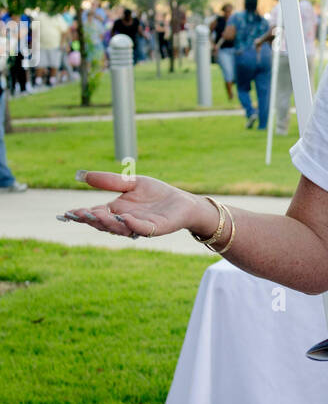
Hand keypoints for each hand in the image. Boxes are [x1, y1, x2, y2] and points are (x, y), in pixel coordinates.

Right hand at [58, 170, 213, 240]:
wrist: (183, 203)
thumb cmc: (156, 194)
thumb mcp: (130, 183)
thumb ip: (109, 181)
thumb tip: (81, 175)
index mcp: (116, 211)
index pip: (95, 214)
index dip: (81, 214)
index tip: (67, 213)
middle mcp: (125, 221)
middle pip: (104, 224)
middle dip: (91, 219)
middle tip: (79, 214)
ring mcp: (140, 227)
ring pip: (120, 228)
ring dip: (108, 222)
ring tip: (96, 215)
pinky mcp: (156, 228)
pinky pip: (143, 228)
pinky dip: (133, 223)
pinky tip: (125, 217)